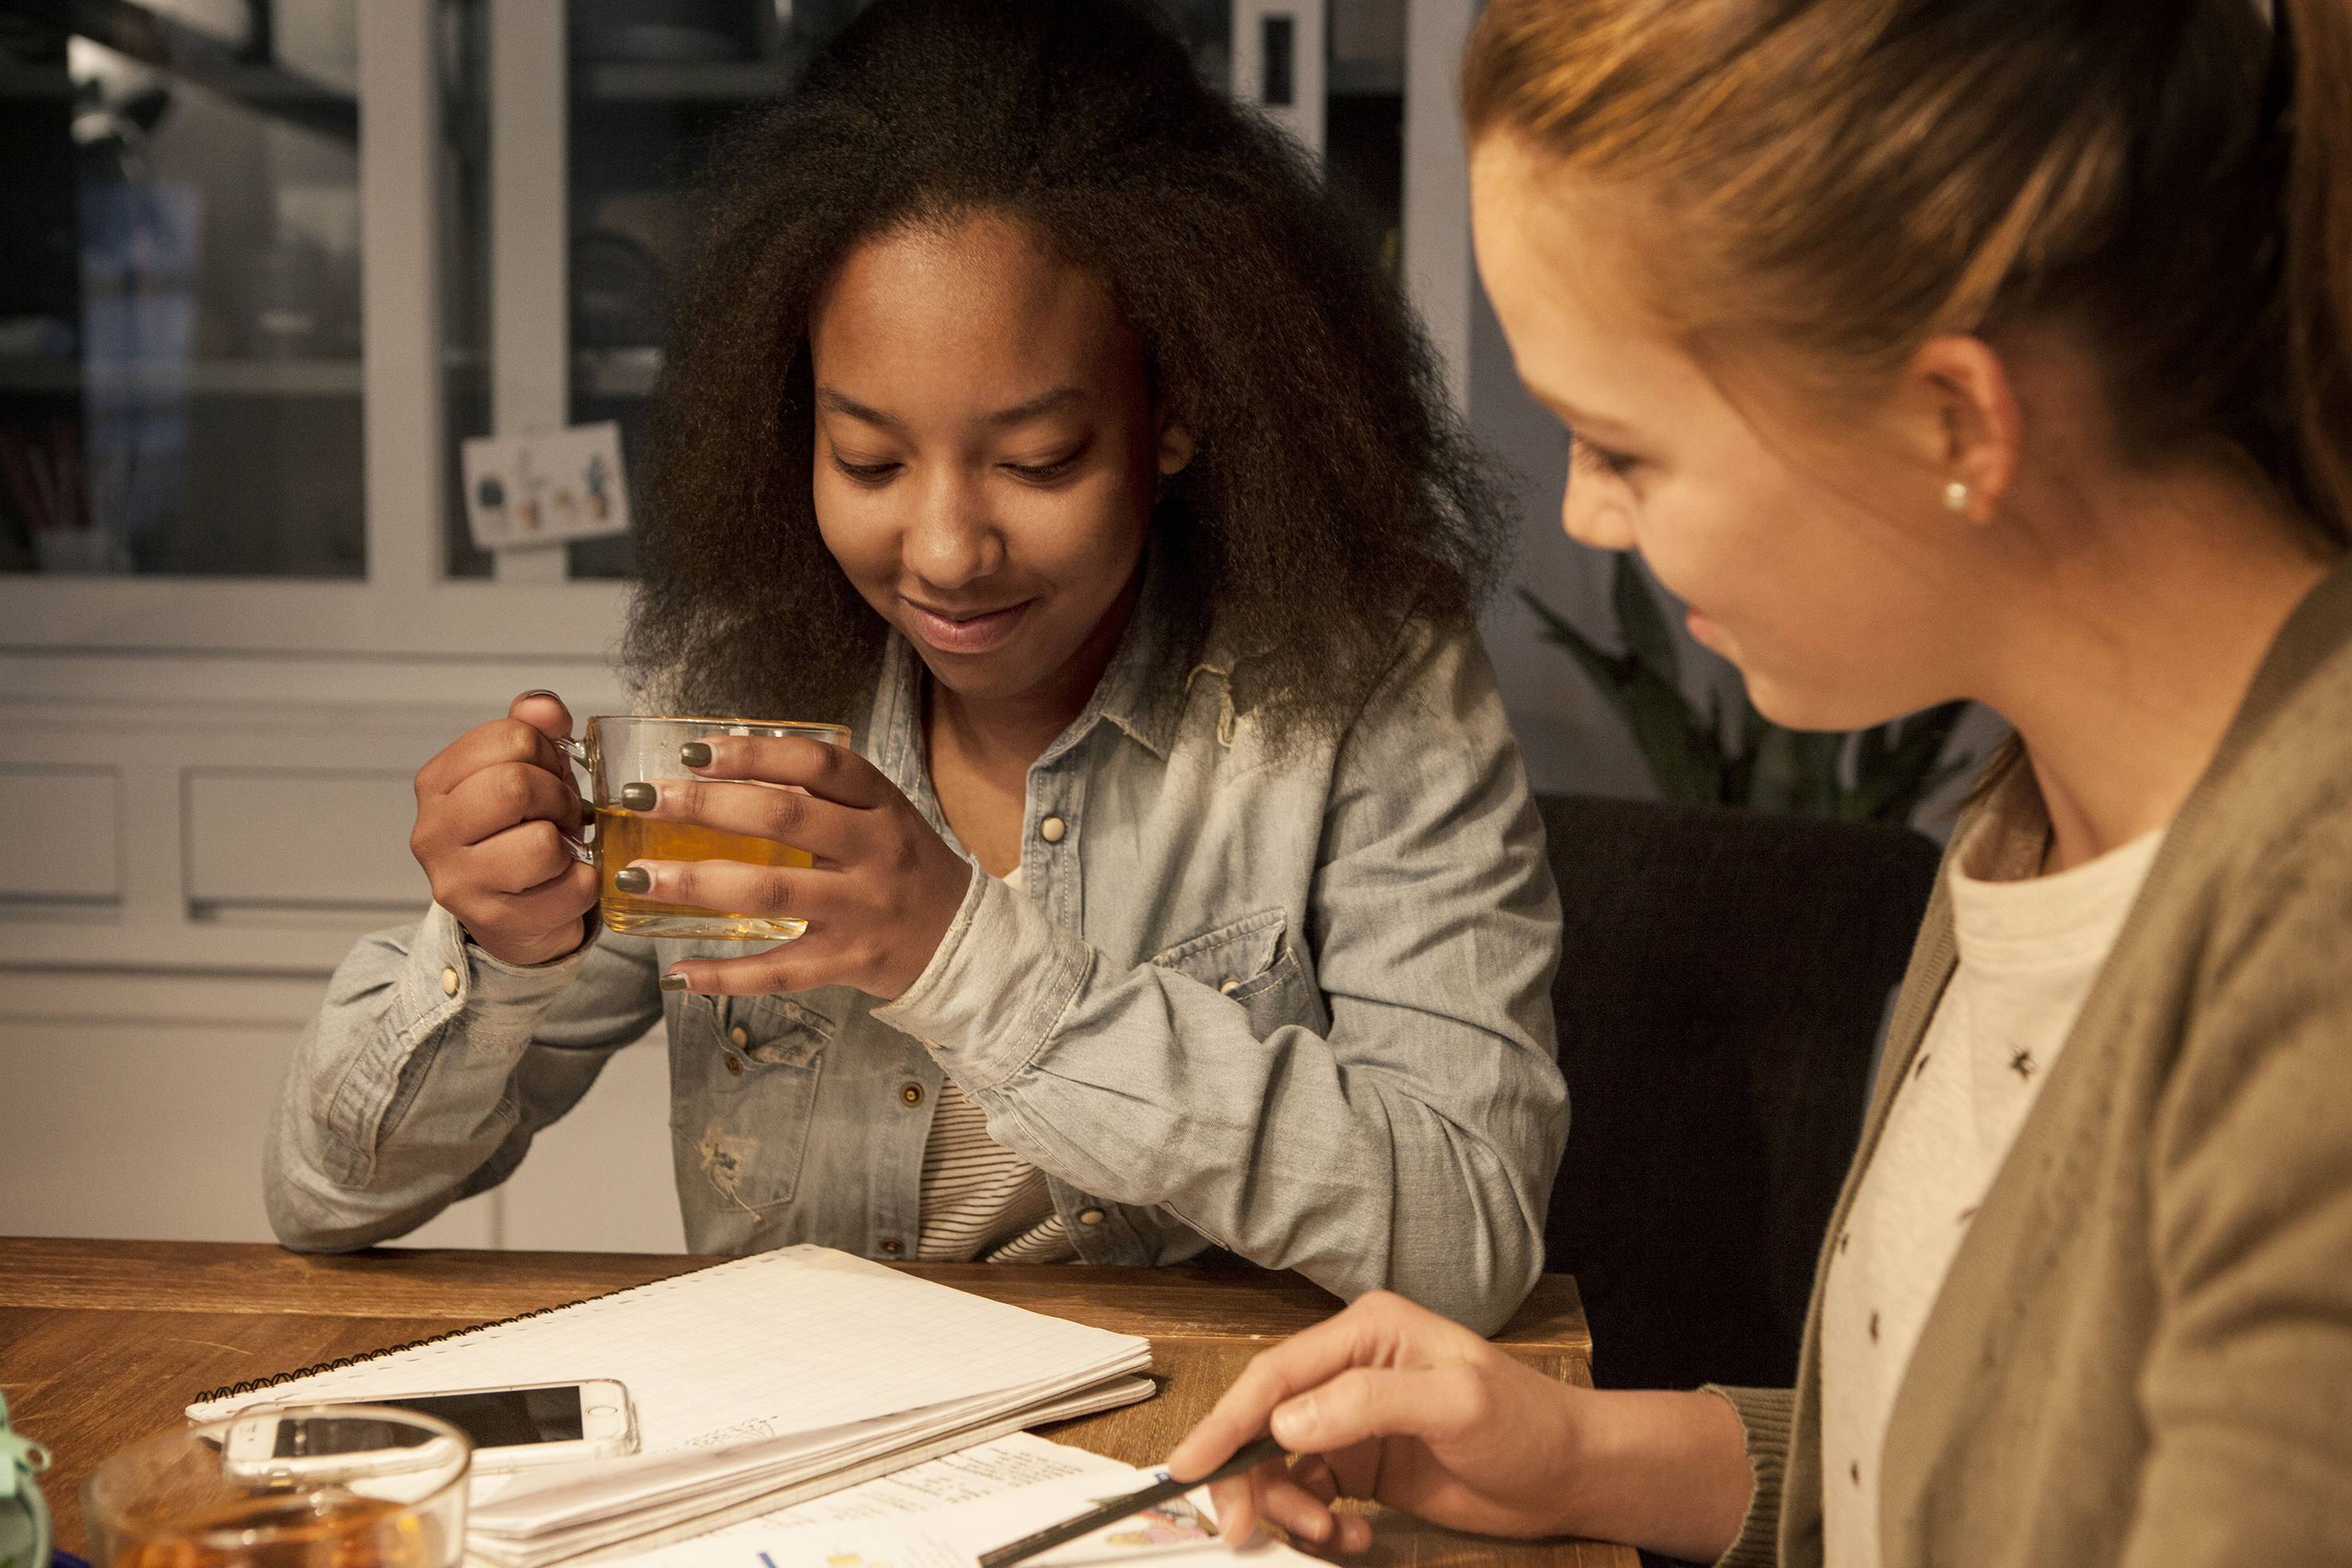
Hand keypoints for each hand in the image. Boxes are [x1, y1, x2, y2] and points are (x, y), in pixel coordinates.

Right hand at [410, 691, 597, 967]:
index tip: (547, 773)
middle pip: (517, 785)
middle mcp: (433, 833)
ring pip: (542, 843)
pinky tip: (563, 883)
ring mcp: (459, 883)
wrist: (514, 914)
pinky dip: (585, 881)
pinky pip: (573, 887)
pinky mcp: (497, 922)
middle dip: (558, 796)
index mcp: (436, 783)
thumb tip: (546, 707)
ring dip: (569, 843)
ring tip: (560, 849)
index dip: (546, 752)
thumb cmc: (520, 831)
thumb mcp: (524, 770)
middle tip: (560, 814)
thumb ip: (532, 728)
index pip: (510, 736)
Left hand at [616, 731, 974, 999]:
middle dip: (706, 807)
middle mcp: (875, 854)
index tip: (694, 751)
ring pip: (772, 894)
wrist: (964, 944)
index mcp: (882, 808)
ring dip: (697, 883)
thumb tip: (729, 771)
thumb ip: (821, 796)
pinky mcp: (849, 964)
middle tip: (646, 802)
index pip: (819, 767)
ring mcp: (861, 912)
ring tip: (639, 877)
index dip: (755, 754)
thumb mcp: (882, 817)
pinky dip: (727, 975)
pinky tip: (679, 972)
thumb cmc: (905, 868)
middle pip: (786, 821)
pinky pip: (780, 971)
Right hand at [1165, 1292, 1589, 1552]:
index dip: (1226, 1419)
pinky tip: (1354, 1539)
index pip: (1276, 1374)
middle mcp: (1348, 1369)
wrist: (1570, 1474)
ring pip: (1280, 1464)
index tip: (1190, 1467)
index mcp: (1365, 1332)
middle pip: (1264, 1420)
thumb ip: (1370, 1404)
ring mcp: (1353, 1419)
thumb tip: (1286, 1422)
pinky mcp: (1362, 1465)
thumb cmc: (1525, 1424)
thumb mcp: (1457, 1405)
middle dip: (1247, 1476)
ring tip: (1326, 1536)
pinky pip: (1310, 1494)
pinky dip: (1317, 1524)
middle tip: (1241, 1531)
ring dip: (1288, 1507)